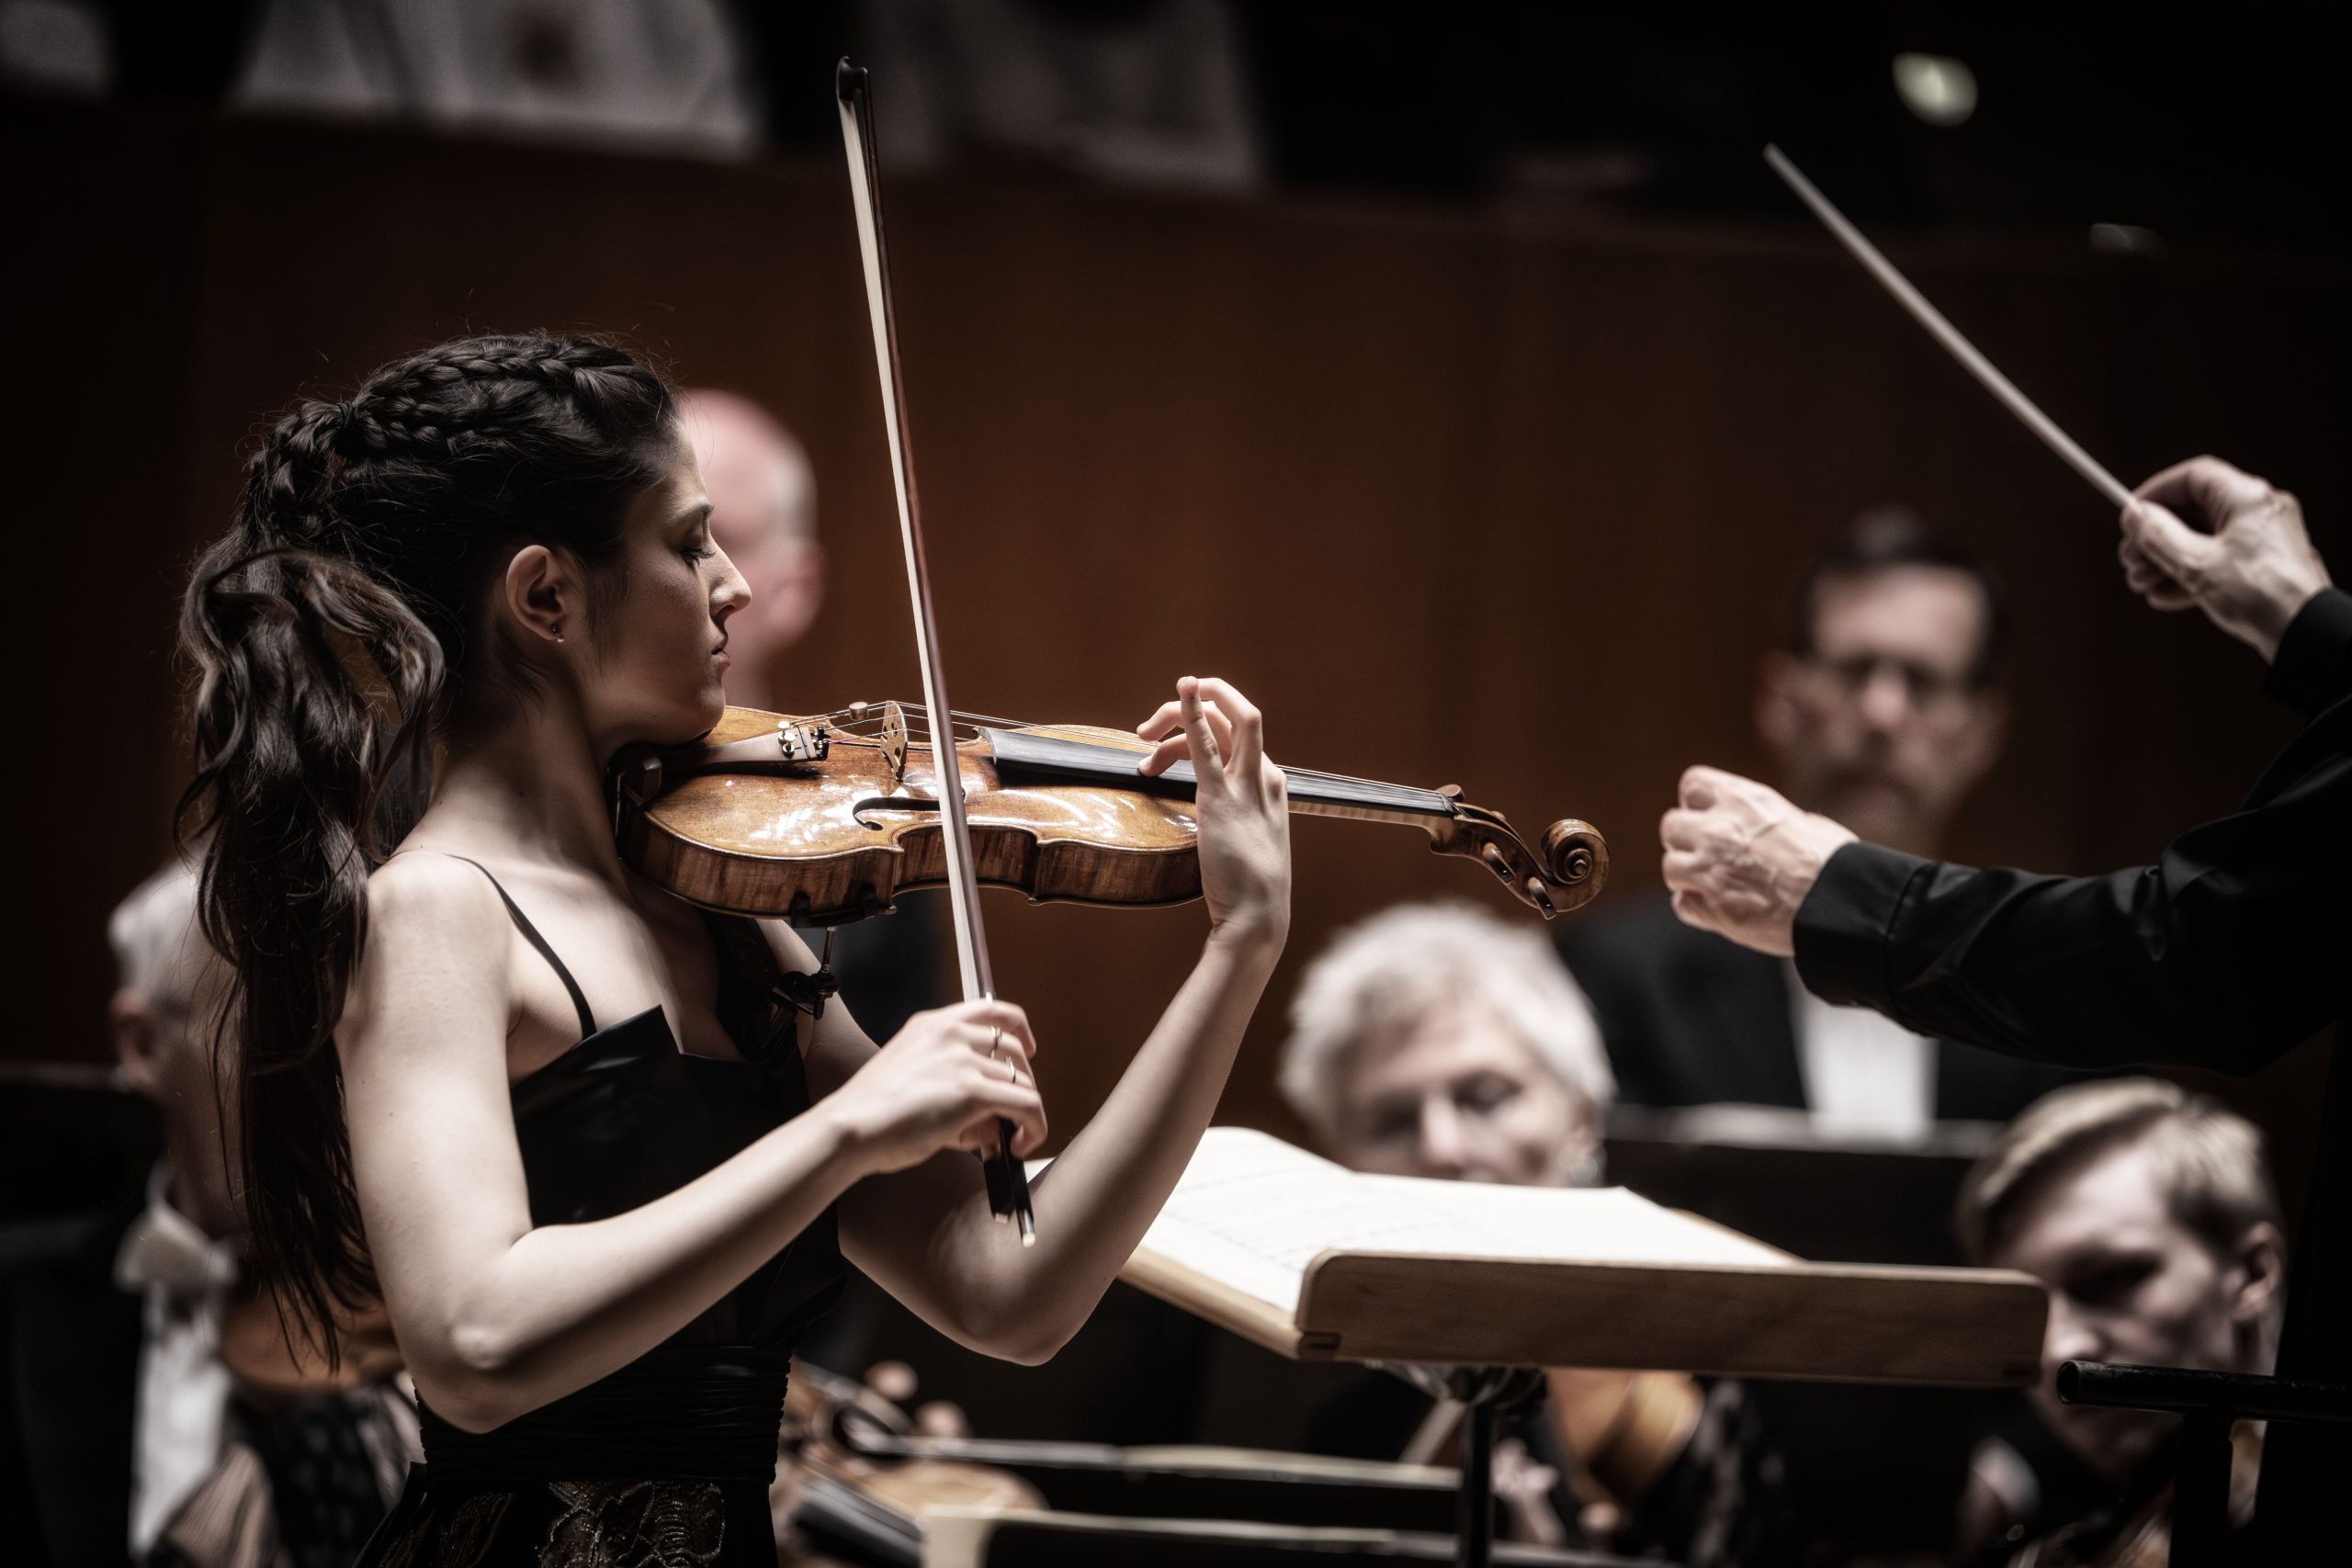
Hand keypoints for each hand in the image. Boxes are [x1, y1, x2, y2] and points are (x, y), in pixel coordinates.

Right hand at [824, 1000, 1045, 1175]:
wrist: (849, 1128)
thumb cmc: (870, 1114)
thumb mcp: (911, 1077)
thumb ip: (952, 1085)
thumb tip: (991, 1121)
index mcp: (932, 1024)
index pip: (992, 1009)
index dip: (1019, 1030)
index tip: (1028, 1050)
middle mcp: (951, 1033)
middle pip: (1014, 1048)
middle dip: (1023, 1081)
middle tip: (1014, 1112)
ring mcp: (963, 1060)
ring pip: (1022, 1082)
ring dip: (1020, 1113)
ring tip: (1005, 1140)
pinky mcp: (973, 1092)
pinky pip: (1028, 1105)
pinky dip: (1034, 1127)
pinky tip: (1019, 1145)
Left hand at [1134, 676, 1290, 945]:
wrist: (1257, 916)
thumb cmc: (1249, 888)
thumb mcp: (1248, 841)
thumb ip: (1233, 819)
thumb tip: (1207, 815)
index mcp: (1271, 784)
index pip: (1240, 734)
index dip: (1207, 722)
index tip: (1174, 735)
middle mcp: (1264, 776)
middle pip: (1238, 713)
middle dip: (1200, 699)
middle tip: (1152, 727)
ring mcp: (1246, 785)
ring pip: (1223, 719)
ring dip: (1178, 712)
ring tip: (1144, 734)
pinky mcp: (1221, 799)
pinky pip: (1206, 744)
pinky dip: (1191, 714)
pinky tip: (1180, 693)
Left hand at [1660, 766, 1855, 956]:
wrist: (1838, 905)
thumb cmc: (1835, 864)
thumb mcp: (1806, 822)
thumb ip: (1770, 821)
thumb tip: (1772, 828)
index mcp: (1742, 801)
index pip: (1692, 785)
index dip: (1699, 803)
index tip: (1712, 816)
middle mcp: (1717, 830)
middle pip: (1671, 826)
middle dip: (1687, 840)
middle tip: (1711, 854)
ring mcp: (1707, 869)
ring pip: (1670, 867)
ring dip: (1689, 876)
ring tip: (1718, 884)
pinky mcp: (1708, 908)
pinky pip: (1682, 905)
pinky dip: (1697, 908)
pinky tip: (1720, 909)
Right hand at [2119, 457, 2329, 662]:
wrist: (2304, 634)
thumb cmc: (2262, 593)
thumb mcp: (2197, 564)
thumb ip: (2159, 536)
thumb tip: (2136, 516)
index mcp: (2246, 498)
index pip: (2192, 477)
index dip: (2155, 493)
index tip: (2131, 515)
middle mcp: (2257, 512)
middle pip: (2193, 512)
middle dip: (2155, 537)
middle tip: (2130, 559)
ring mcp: (2261, 540)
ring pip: (2202, 539)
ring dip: (2166, 560)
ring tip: (2142, 583)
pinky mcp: (2262, 566)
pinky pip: (2217, 561)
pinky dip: (2189, 575)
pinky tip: (2165, 595)